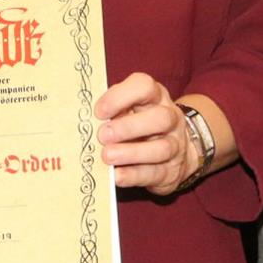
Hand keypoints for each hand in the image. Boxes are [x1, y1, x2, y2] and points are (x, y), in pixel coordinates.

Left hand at [95, 72, 198, 195]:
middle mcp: (170, 118)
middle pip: (159, 118)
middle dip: (128, 127)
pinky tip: (117, 175)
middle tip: (102, 136)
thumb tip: (86, 121)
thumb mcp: (130, 109)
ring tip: (107, 156)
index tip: (99, 112)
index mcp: (156, 97)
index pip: (145, 87)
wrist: (176, 151)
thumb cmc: (140, 123)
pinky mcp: (172, 171)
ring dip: (131, 153)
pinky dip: (134, 175)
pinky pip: (155, 173)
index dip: (120, 97)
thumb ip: (113, 111)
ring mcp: (175, 145)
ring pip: (161, 148)